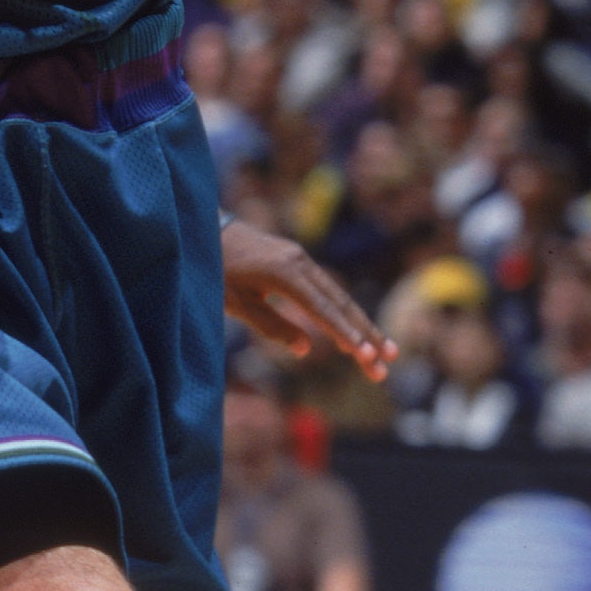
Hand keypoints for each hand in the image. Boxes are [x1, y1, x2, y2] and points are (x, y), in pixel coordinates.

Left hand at [221, 222, 396, 378]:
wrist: (202, 228)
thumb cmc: (214, 269)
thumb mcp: (236, 302)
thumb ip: (271, 325)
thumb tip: (307, 348)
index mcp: (285, 272)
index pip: (323, 310)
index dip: (346, 334)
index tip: (365, 355)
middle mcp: (300, 262)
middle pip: (341, 303)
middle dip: (367, 334)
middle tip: (388, 362)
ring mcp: (301, 258)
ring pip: (339, 295)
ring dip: (362, 324)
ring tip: (385, 351)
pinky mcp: (298, 259)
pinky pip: (328, 289)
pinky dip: (344, 311)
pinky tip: (357, 331)